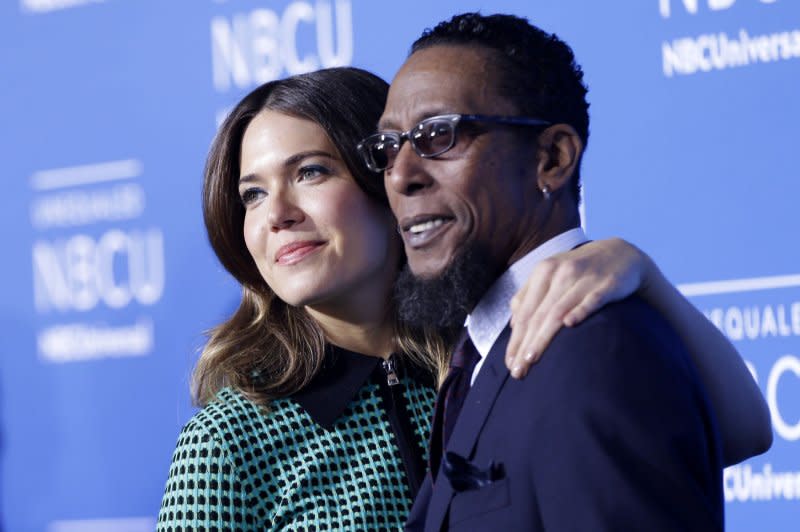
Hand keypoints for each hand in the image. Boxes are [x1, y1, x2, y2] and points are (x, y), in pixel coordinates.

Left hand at [505, 238, 649, 377]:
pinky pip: (592, 299)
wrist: (620, 253)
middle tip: (517, 371)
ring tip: (531, 359)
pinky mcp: (606, 284)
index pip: (524, 312)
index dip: (514, 339)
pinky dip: (580, 310)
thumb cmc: (579, 270)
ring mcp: (583, 278)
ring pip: (558, 310)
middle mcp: (560, 274)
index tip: (509, 363)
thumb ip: (530, 296)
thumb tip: (514, 325)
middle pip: (537, 315)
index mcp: (543, 272)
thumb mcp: (551, 274)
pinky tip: (570, 324)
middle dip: (524, 345)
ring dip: (543, 337)